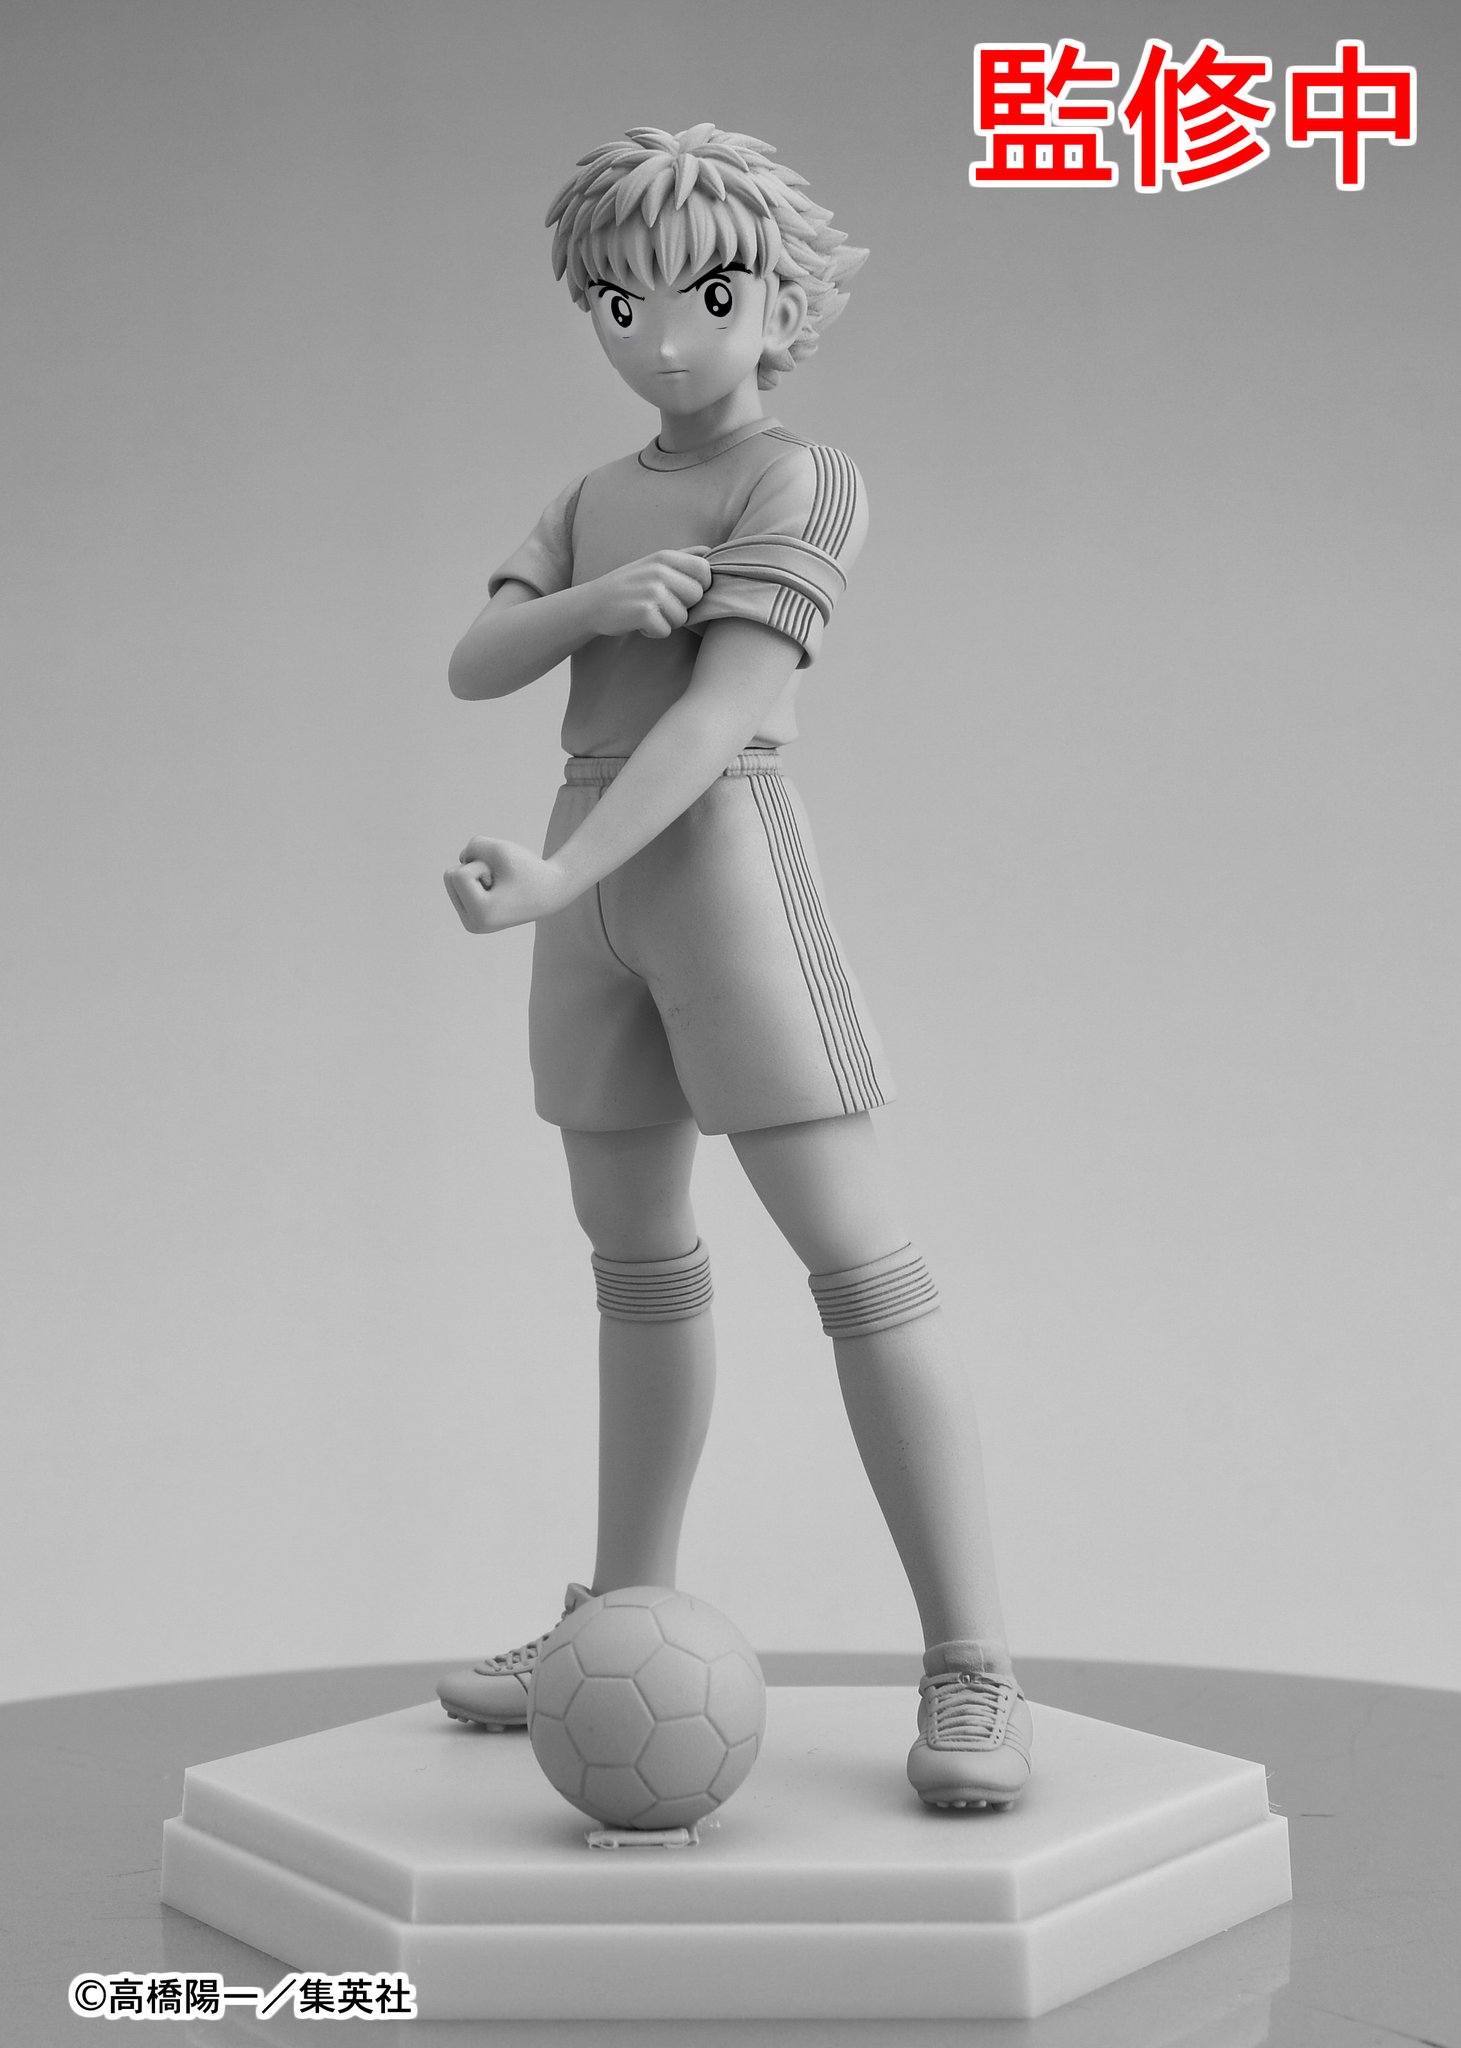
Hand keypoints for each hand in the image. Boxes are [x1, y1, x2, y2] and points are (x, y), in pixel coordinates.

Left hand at [443, 837, 574, 933]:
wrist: (551, 892)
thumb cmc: (528, 870)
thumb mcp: (500, 848)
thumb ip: (473, 846)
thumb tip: (460, 860)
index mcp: (481, 915)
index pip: (458, 874)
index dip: (482, 865)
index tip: (503, 877)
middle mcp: (473, 925)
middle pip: (449, 877)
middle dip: (475, 868)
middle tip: (500, 880)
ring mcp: (472, 924)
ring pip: (451, 880)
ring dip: (476, 873)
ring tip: (500, 886)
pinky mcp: (472, 919)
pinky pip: (457, 885)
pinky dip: (475, 879)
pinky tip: (496, 891)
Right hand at [589, 548, 711, 639]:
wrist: (594, 603)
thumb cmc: (630, 585)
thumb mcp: (654, 563)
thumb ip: (683, 557)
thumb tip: (710, 551)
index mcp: (665, 557)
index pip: (705, 570)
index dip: (700, 585)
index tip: (683, 591)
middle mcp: (660, 571)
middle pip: (696, 596)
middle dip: (683, 606)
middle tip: (661, 604)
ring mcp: (651, 591)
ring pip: (682, 618)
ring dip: (667, 621)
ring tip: (649, 612)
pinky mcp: (643, 613)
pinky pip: (666, 631)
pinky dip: (654, 632)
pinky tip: (640, 622)